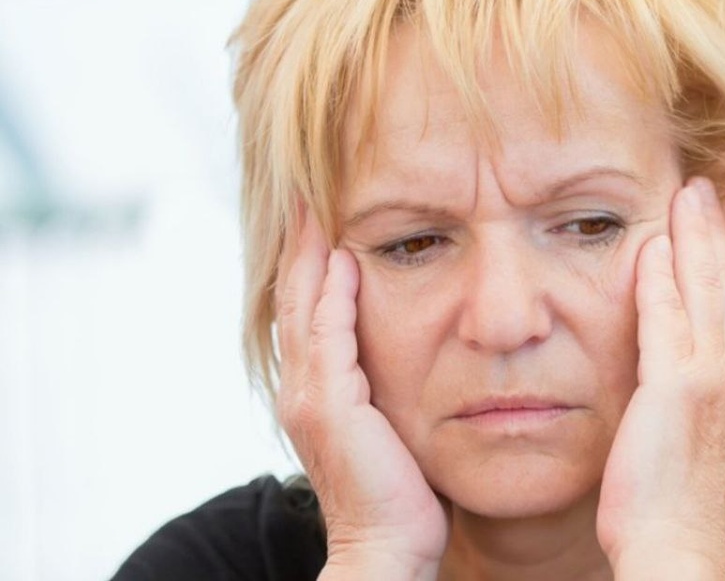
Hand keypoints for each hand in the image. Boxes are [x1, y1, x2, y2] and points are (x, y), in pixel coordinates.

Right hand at [275, 205, 446, 579]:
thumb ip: (389, 382)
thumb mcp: (393, 422)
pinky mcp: (330, 403)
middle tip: (306, 189)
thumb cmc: (401, 491)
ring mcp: (311, 393)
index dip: (311, 259)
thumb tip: (420, 348)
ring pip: (303, 305)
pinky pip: (329, 333)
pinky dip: (332, 291)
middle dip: (301, 242)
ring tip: (314, 204)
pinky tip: (346, 256)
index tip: (322, 212)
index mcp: (317, 388)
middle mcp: (303, 385)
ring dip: (309, 252)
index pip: (309, 307)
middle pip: (294, 295)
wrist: (387, 544)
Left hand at [596, 178, 724, 578]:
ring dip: (695, 237)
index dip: (723, 258)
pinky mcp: (679, 390)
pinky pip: (667, 320)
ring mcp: (712, 381)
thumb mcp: (689, 437)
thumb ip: (683, 392)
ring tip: (689, 192)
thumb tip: (670, 369)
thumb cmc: (671, 504)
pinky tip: (652, 243)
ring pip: (705, 292)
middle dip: (715, 231)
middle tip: (709, 185)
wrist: (675, 547)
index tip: (717, 219)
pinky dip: (661, 279)